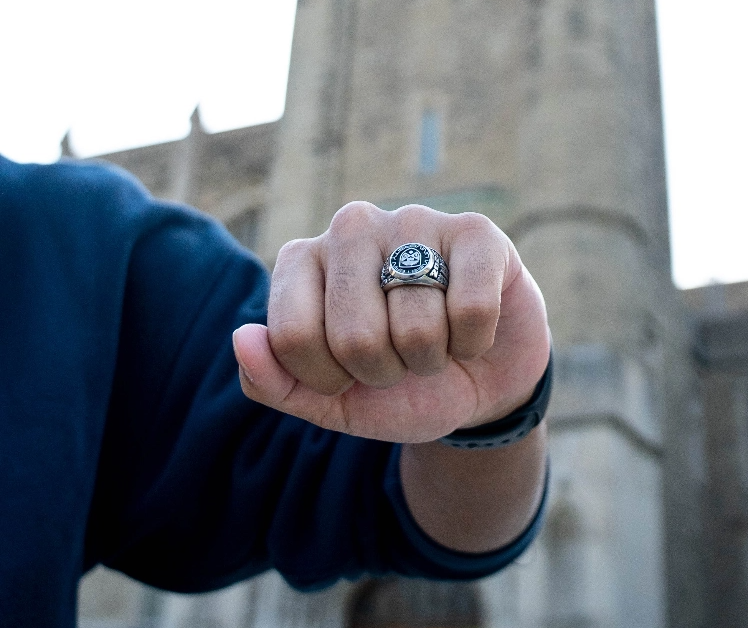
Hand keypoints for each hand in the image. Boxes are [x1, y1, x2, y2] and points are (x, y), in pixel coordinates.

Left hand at [232, 202, 549, 442]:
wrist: (479, 380)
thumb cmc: (398, 385)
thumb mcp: (331, 400)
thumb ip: (275, 383)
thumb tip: (242, 338)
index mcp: (300, 261)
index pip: (293, 339)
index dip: (329, 380)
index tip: (350, 372)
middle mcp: (350, 227)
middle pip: (355, 338)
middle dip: (385, 372)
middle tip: (400, 357)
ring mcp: (413, 220)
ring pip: (416, 329)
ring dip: (432, 358)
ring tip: (437, 337)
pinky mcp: (476, 231)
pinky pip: (471, 311)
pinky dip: (474, 341)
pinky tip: (471, 324)